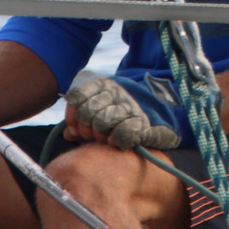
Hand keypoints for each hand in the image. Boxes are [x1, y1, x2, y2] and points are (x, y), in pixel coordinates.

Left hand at [63, 73, 178, 152]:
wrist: (160, 108)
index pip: (77, 98)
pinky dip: (117, 140)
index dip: (72, 116)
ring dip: (100, 136)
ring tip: (106, 139)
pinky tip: (116, 142)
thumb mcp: (101, 108)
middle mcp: (116, 92)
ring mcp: (129, 106)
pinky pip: (122, 134)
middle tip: (94, 135)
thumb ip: (81, 119)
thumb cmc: (124, 115)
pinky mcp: (142, 123)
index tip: (76, 128)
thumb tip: (69, 133)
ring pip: (102, 123)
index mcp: (103, 85)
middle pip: (87, 113)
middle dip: (86, 129)